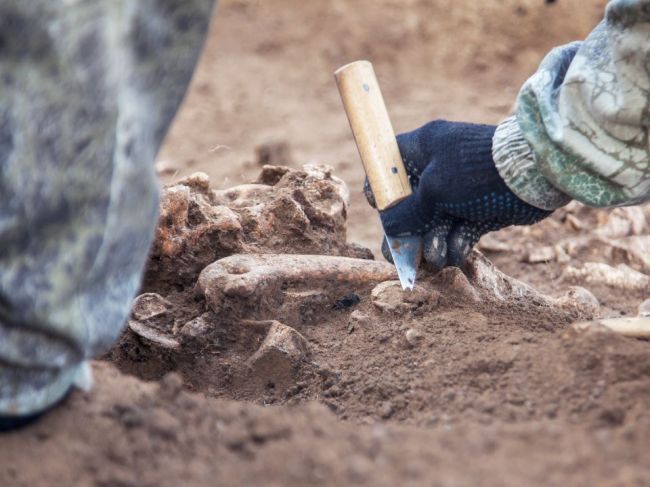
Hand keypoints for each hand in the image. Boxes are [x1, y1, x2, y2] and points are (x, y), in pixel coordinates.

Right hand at [364, 120, 551, 268]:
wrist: (534, 177)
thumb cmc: (477, 172)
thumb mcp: (434, 190)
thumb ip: (407, 211)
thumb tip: (388, 227)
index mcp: (423, 148)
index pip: (389, 167)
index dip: (381, 191)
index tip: (383, 212)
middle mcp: (437, 169)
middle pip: (409, 206)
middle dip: (407, 233)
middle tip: (403, 258)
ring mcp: (457, 192)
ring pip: (432, 225)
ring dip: (432, 244)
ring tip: (438, 257)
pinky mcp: (477, 211)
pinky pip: (456, 232)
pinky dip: (455, 245)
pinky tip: (457, 253)